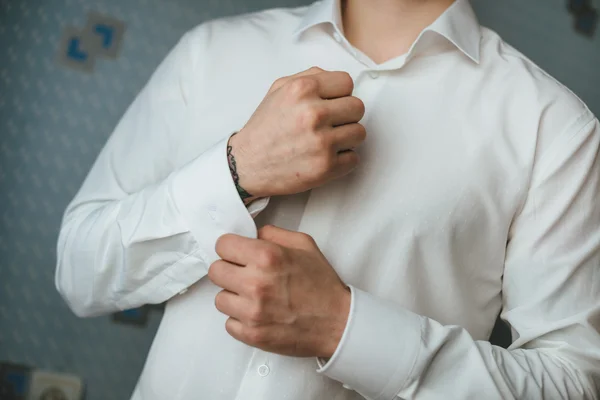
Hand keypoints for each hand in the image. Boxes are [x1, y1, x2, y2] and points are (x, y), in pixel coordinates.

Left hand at [208, 224, 350, 357]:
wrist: (338, 323)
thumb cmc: (322, 285)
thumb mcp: (304, 245)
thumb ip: (273, 234)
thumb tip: (251, 235)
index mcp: (267, 256)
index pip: (222, 245)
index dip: (230, 248)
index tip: (237, 254)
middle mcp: (256, 283)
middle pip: (215, 271)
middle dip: (229, 270)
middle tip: (245, 275)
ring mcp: (252, 311)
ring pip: (219, 298)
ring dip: (234, 297)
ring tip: (254, 297)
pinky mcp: (251, 333)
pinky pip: (228, 322)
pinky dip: (240, 319)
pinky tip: (258, 314)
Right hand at [228, 67, 365, 198]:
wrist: (247, 164)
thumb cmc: (265, 128)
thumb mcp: (279, 90)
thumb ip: (310, 77)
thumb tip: (338, 80)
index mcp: (302, 89)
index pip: (347, 82)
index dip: (340, 94)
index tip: (331, 104)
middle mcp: (313, 113)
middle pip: (358, 107)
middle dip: (346, 115)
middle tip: (330, 124)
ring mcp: (321, 142)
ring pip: (360, 133)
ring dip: (347, 138)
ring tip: (327, 141)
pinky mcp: (326, 166)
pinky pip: (354, 158)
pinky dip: (343, 159)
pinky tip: (325, 157)